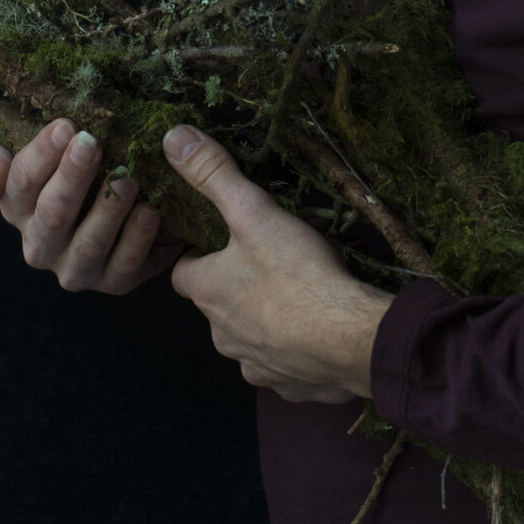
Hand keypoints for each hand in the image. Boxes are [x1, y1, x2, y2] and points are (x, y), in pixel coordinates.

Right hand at [0, 118, 178, 293]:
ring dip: (108, 208)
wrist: (128, 220)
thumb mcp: (47, 162)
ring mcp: (76, 269)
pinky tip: (149, 211)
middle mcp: (41, 246)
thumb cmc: (84, 180)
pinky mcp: (114, 283)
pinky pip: (125, 264)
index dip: (42, 153)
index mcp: (19, 211)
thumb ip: (13, 157)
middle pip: (53, 212)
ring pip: (89, 243)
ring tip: (127, 178)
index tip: (67, 125)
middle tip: (92, 143)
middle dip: (72, 176)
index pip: (20, 183)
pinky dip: (137, 238)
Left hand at [164, 125, 393, 402]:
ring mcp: (256, 365)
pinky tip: (318, 332)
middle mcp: (222, 335)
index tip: (224, 239)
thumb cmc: (296, 273)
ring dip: (264, 321)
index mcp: (207, 292)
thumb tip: (172, 137)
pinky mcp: (291, 387)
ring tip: (297, 296)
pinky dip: (294, 350)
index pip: (184, 272)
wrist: (351, 340)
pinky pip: (285, 365)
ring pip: (249, 338)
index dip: (200, 254)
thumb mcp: (253, 212)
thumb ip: (214, 174)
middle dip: (235, 288)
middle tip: (268, 262)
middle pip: (218, 306)